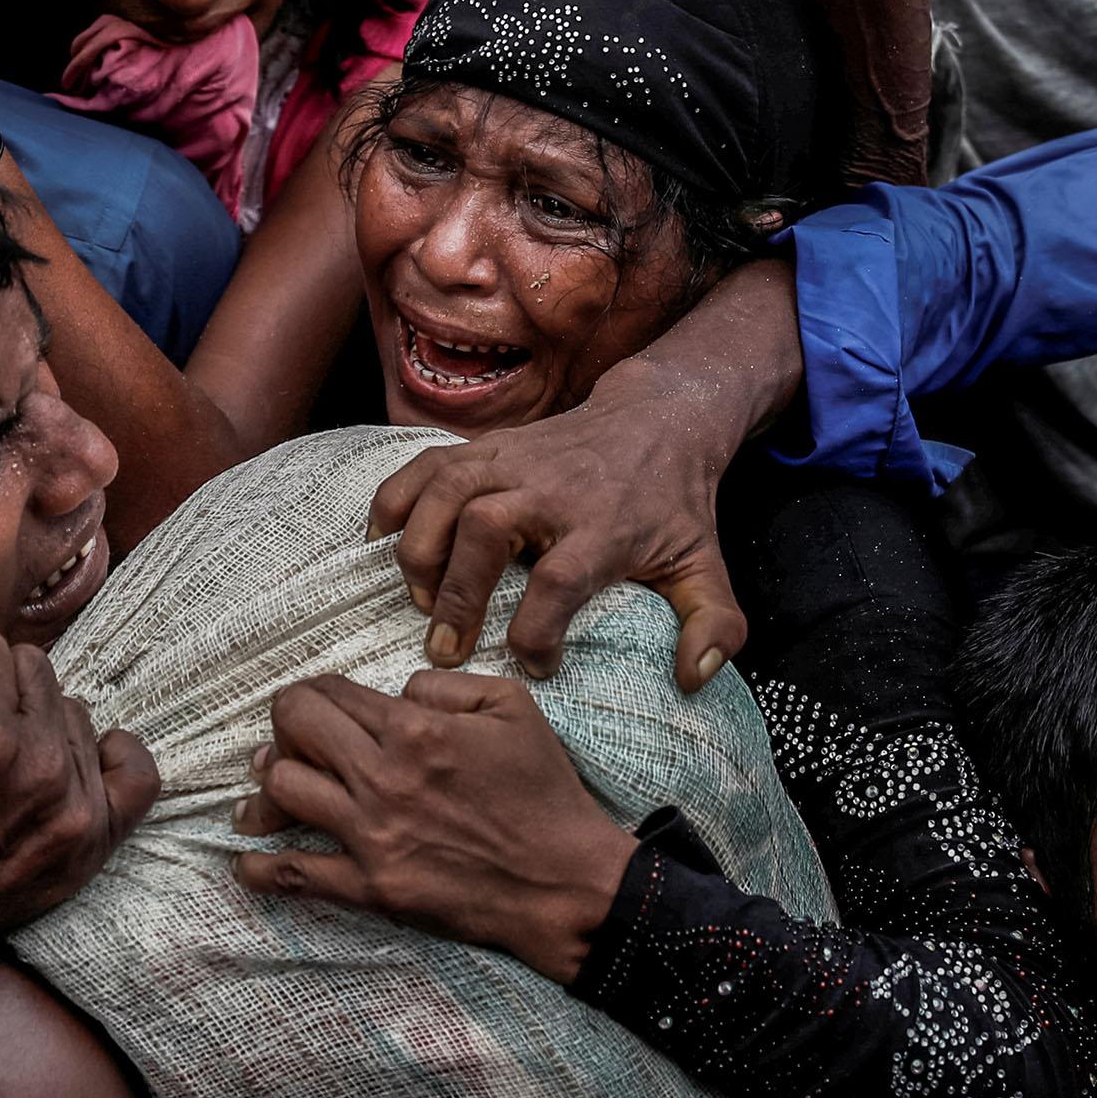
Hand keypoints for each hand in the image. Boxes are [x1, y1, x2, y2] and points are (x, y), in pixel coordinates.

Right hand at [0, 631, 158, 1035]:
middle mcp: (36, 765)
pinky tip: (79, 759)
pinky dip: (111, 755)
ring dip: (43, 722)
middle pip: (37, 670)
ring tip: (10, 757)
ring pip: (77, 710)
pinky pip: (136, 769)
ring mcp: (73, 803)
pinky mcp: (94, 838)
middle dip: (1, 687)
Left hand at [230, 671, 635, 985]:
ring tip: (267, 783)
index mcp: (415, 729)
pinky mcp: (373, 887)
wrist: (566, 883)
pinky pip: (298, 874)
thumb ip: (445, 684)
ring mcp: (373, 836)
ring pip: (283, 792)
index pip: (332, 693)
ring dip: (269, 782)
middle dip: (284, 721)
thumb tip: (397, 692)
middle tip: (291, 732)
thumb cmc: (544, 792)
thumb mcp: (511, 707)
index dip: (315, 691)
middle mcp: (383, 778)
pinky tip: (246, 859)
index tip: (316, 701)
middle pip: (294, 729)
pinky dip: (262, 867)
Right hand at [368, 262, 802, 691]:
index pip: (561, 579)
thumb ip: (713, 625)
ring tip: (418, 600)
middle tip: (445, 648)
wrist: (655, 418)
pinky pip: (421, 468)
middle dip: (457, 591)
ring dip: (419, 549)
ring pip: (444, 492)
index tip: (536, 664)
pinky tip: (382, 546)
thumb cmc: (671, 505)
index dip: (538, 631)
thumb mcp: (704, 565)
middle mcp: (550, 488)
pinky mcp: (481, 445)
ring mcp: (510, 459)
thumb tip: (693, 679)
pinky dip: (393, 503)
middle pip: (486, 528)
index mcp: (604, 526)